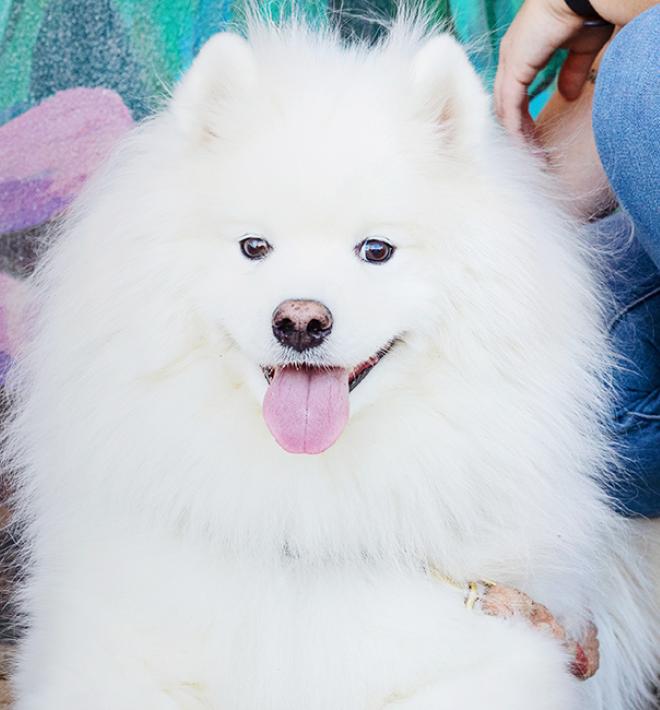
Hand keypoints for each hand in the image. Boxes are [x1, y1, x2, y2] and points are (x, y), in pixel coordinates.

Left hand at [494, 0, 612, 138]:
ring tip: (524, 151)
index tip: (531, 133)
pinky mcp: (514, 69)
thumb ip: (571, 73)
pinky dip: (514, 125)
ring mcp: (509, 62)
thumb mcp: (580, 50)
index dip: (520, 114)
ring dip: (514, 131)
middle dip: (514, 127)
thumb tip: (569, 95)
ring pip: (504, 106)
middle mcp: (509, 56)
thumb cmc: (583, 13)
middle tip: (526, 148)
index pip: (513, 91)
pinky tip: (521, 141)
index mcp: (521, 51)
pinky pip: (509, 105)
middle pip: (504, 102)